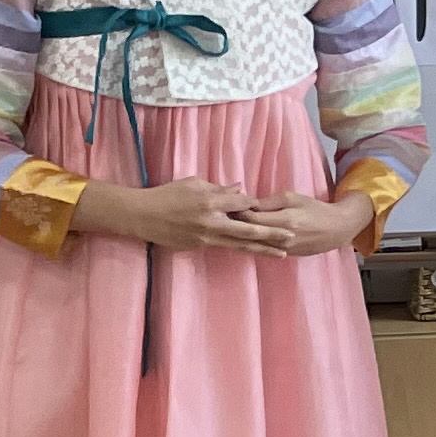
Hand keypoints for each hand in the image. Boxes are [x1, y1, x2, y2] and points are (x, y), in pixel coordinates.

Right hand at [101, 180, 281, 255]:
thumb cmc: (167, 195)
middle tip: (291, 236)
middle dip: (271, 233)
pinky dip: (242, 249)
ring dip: (262, 248)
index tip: (265, 206)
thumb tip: (240, 190)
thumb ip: (218, 188)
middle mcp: (212, 222)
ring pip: (240, 244)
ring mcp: (206, 238)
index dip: (254, 204)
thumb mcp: (193, 183)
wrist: (143, 216)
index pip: (242, 203)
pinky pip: (226, 248)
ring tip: (282, 253)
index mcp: (210, 201)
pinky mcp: (200, 247)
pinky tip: (255, 252)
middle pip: (248, 229)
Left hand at [233, 191, 375, 257]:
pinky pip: (264, 250)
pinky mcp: (286, 255)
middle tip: (220, 218)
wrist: (336, 230)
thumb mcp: (294, 197)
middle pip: (250, 233)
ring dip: (241, 237)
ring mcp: (283, 250)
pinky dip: (252, 243)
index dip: (236, 212)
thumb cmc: (315, 209)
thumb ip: (270, 202)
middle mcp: (281, 238)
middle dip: (234, 225)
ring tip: (226, 229)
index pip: (251, 218)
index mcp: (283, 220)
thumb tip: (249, 204)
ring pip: (254, 245)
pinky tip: (242, 239)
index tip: (225, 206)